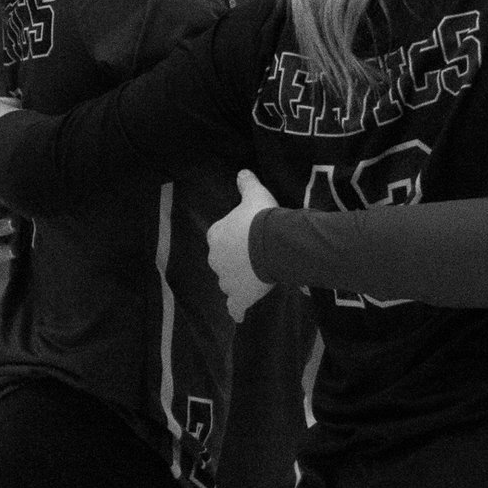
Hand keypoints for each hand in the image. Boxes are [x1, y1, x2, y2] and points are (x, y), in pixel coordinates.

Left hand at [207, 169, 277, 322]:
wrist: (271, 243)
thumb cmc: (260, 217)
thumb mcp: (255, 194)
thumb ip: (246, 183)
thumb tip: (242, 172)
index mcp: (216, 236)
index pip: (219, 237)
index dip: (234, 237)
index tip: (247, 235)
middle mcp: (216, 260)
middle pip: (223, 261)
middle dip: (235, 260)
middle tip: (255, 256)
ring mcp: (226, 280)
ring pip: (228, 282)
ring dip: (238, 280)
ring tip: (256, 277)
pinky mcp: (239, 296)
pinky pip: (235, 307)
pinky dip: (237, 310)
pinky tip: (240, 315)